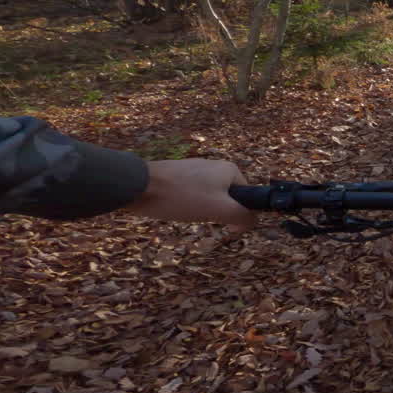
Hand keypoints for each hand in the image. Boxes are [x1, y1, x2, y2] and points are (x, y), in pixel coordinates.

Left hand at [122, 159, 257, 232]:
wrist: (139, 186)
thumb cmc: (182, 197)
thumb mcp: (220, 209)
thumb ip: (243, 216)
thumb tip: (254, 223)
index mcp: (230, 169)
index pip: (247, 198)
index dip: (240, 215)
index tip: (226, 227)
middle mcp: (215, 166)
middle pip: (227, 198)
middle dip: (218, 213)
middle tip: (203, 219)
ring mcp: (195, 169)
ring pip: (208, 198)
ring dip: (201, 210)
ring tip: (186, 213)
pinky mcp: (177, 176)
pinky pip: (191, 195)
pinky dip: (187, 204)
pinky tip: (175, 208)